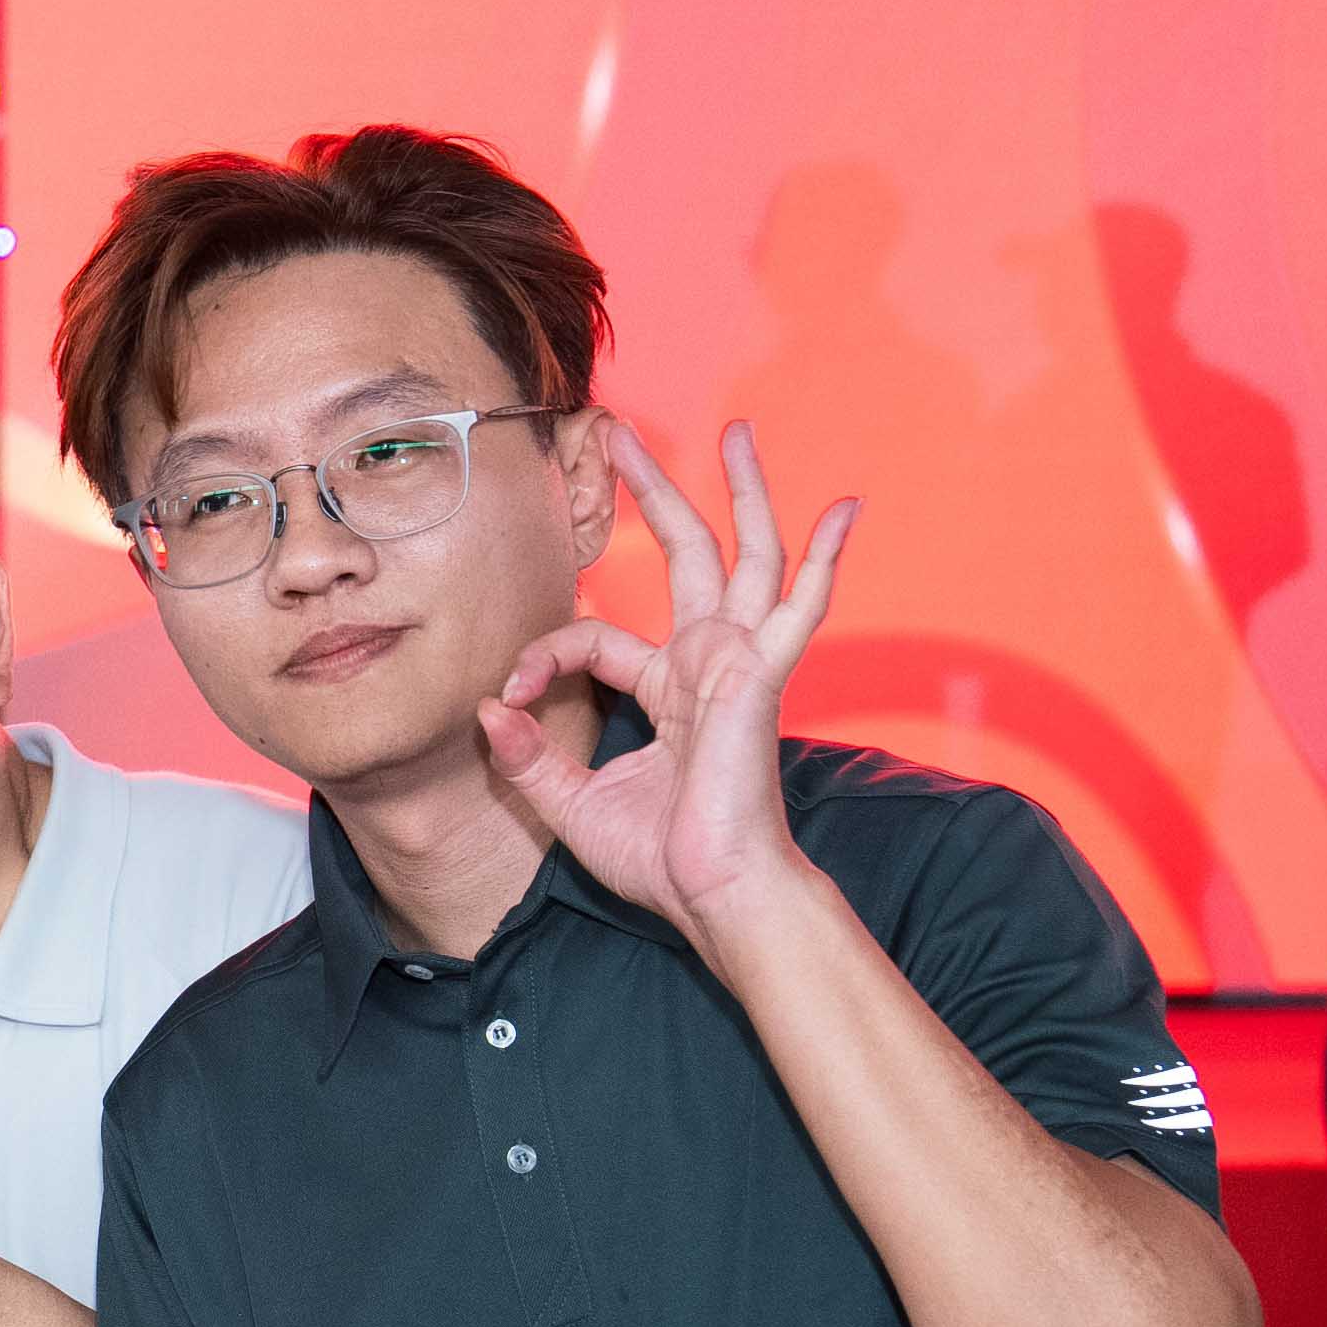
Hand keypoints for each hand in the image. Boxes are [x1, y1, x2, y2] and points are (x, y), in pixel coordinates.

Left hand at [483, 419, 855, 946]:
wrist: (712, 894)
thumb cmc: (659, 857)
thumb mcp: (569, 803)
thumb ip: (525, 759)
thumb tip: (482, 712)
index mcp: (666, 688)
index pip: (594, 639)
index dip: (540, 655)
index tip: (501, 697)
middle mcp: (707, 663)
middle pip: (687, 554)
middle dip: (657, 490)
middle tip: (621, 432)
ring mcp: (739, 663)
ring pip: (746, 556)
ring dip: (742, 492)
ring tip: (734, 432)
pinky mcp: (759, 678)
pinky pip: (800, 607)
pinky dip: (824, 559)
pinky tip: (845, 511)